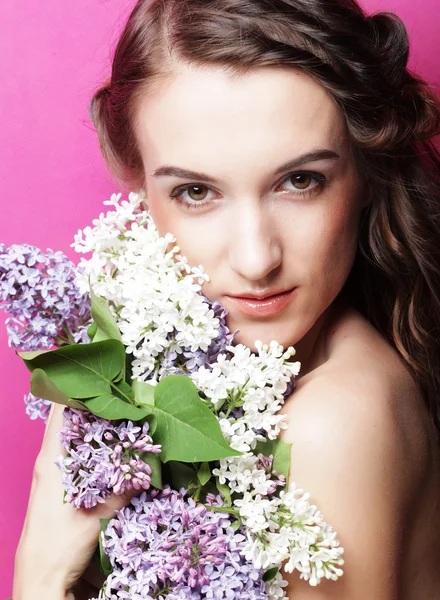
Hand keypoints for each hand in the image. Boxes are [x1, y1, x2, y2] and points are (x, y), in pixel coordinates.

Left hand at [13, 402, 139, 598]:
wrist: (40, 582)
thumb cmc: (58, 547)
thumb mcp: (95, 516)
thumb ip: (121, 490)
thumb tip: (146, 470)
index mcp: (50, 461)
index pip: (60, 412)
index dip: (78, 390)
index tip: (101, 377)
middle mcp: (49, 464)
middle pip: (69, 422)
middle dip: (92, 407)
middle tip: (121, 396)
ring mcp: (53, 478)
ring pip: (74, 441)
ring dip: (94, 429)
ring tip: (122, 418)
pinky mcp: (59, 492)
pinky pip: (77, 459)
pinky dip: (94, 450)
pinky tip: (113, 452)